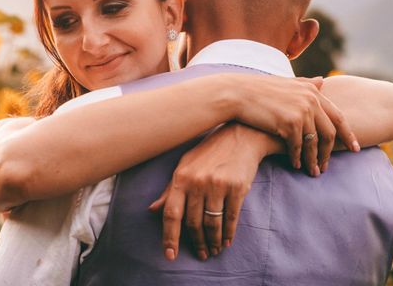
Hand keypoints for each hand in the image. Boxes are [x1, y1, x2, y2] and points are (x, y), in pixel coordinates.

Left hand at [148, 123, 270, 260]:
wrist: (240, 137)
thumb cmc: (209, 152)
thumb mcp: (185, 165)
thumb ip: (169, 190)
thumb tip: (152, 210)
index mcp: (181, 177)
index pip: (171, 213)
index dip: (169, 237)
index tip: (169, 255)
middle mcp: (198, 182)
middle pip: (193, 222)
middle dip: (196, 242)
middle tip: (200, 254)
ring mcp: (218, 185)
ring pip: (212, 223)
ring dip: (212, 241)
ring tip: (213, 250)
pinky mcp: (237, 188)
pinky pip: (231, 218)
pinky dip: (228, 234)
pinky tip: (226, 241)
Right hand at [225, 74, 359, 175]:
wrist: (236, 93)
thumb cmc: (258, 89)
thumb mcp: (286, 83)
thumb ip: (306, 83)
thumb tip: (322, 80)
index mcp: (312, 90)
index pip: (338, 116)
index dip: (348, 134)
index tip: (355, 148)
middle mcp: (311, 99)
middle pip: (330, 132)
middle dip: (330, 152)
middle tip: (327, 166)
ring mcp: (302, 111)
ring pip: (315, 143)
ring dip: (314, 160)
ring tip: (313, 172)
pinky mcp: (290, 124)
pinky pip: (298, 147)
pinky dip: (298, 158)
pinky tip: (296, 165)